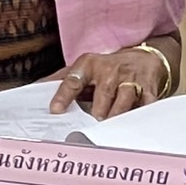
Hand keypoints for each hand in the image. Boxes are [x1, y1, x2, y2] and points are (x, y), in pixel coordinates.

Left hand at [48, 47, 168, 118]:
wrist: (144, 57)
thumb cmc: (107, 67)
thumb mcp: (84, 68)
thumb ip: (62, 79)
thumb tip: (36, 88)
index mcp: (88, 65)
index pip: (72, 81)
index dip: (63, 96)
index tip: (55, 110)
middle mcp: (109, 70)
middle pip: (103, 92)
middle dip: (97, 110)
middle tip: (90, 126)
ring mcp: (130, 78)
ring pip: (124, 98)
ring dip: (116, 114)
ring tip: (108, 127)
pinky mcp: (149, 88)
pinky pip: (146, 103)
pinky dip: (140, 114)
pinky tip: (134, 125)